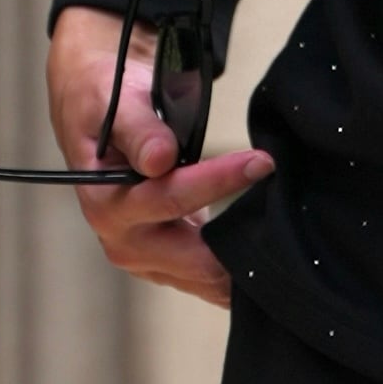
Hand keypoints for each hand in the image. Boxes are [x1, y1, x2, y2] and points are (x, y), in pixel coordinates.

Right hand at [48, 5, 273, 306]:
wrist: (93, 115)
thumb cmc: (105, 104)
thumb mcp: (116, 102)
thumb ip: (139, 130)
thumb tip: (158, 160)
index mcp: (107, 203)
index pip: (173, 199)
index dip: (220, 181)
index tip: (262, 162)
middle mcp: (123, 241)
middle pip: (197, 260)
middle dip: (241, 245)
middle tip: (290, 222)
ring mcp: (144, 260)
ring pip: (207, 280)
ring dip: (242, 266)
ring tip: (285, 244)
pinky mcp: (164, 265)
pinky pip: (206, 278)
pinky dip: (234, 269)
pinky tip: (264, 252)